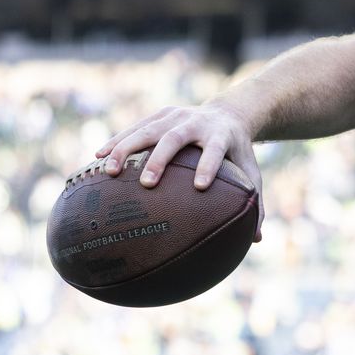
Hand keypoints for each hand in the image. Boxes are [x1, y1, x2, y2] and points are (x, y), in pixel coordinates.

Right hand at [95, 102, 264, 241]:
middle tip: (147, 184)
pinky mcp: (160, 114)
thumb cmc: (238, 153)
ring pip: (148, 130)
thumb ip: (255, 203)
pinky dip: (117, 141)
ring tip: (109, 172)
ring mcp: (176, 116)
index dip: (208, 166)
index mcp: (222, 136)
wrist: (229, 113)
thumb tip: (257, 240)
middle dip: (160, 160)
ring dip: (127, 148)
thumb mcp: (252, 173)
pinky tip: (97, 157)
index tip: (199, 186)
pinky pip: (135, 128)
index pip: (216, 151)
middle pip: (176, 138)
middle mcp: (197, 122)